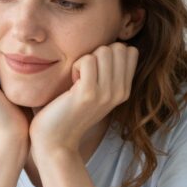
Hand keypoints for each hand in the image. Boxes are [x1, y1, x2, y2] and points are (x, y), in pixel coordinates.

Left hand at [29, 42, 138, 157]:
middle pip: (117, 48)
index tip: (95, 71)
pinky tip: (71, 84)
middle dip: (97, 54)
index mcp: (124, 90)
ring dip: (85, 60)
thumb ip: (108, 72)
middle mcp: (119, 92)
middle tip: (84, 75)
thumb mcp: (97, 92)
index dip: (110, 52)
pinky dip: (75, 66)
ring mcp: (106, 93)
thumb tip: (114, 45)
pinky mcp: (88, 94)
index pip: (130, 51)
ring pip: (103, 50)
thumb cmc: (69, 111)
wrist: (56, 141)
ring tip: (77, 80)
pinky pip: (86, 60)